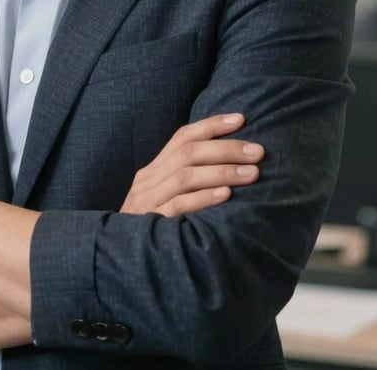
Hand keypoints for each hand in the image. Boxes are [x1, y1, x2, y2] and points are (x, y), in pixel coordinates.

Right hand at [121, 113, 263, 216]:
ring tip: (252, 173)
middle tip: (257, 152)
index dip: (211, 125)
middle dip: (226, 148)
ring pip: (186, 176)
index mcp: (153, 169)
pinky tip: (226, 195)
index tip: (241, 119)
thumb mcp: (163, 197)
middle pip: (188, 152)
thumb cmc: (152, 227)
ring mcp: (147, 200)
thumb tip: (229, 164)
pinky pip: (179, 206)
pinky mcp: (151, 223)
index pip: (182, 137)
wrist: (118, 257)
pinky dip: (204, 198)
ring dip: (222, 172)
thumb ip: (186, 180)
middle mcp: (148, 180)